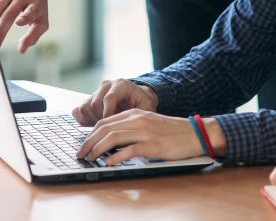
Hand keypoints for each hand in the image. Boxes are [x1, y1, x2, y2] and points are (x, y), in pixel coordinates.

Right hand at [72, 79, 158, 125]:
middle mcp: (106, 86)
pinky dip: (83, 120)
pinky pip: (78, 110)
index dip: (108, 114)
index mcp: (121, 85)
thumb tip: (130, 132)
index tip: (111, 127)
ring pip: (85, 107)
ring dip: (92, 122)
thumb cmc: (143, 104)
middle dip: (100, 121)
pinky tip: (94, 126)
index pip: (109, 98)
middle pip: (94, 104)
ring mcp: (96, 92)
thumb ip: (138, 116)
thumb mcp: (146, 108)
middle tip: (108, 132)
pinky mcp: (88, 99)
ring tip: (103, 129)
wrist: (139, 96)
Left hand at [75, 109, 203, 164]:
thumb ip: (131, 127)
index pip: (105, 121)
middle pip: (105, 128)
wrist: (194, 133)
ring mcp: (145, 132)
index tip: (84, 144)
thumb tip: (110, 140)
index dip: (91, 134)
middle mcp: (137, 120)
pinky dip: (115, 157)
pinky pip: (129, 150)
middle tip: (81, 153)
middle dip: (89, 142)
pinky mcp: (152, 145)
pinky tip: (108, 162)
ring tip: (90, 158)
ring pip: (113, 138)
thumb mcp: (148, 123)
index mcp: (135, 113)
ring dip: (98, 149)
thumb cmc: (171, 131)